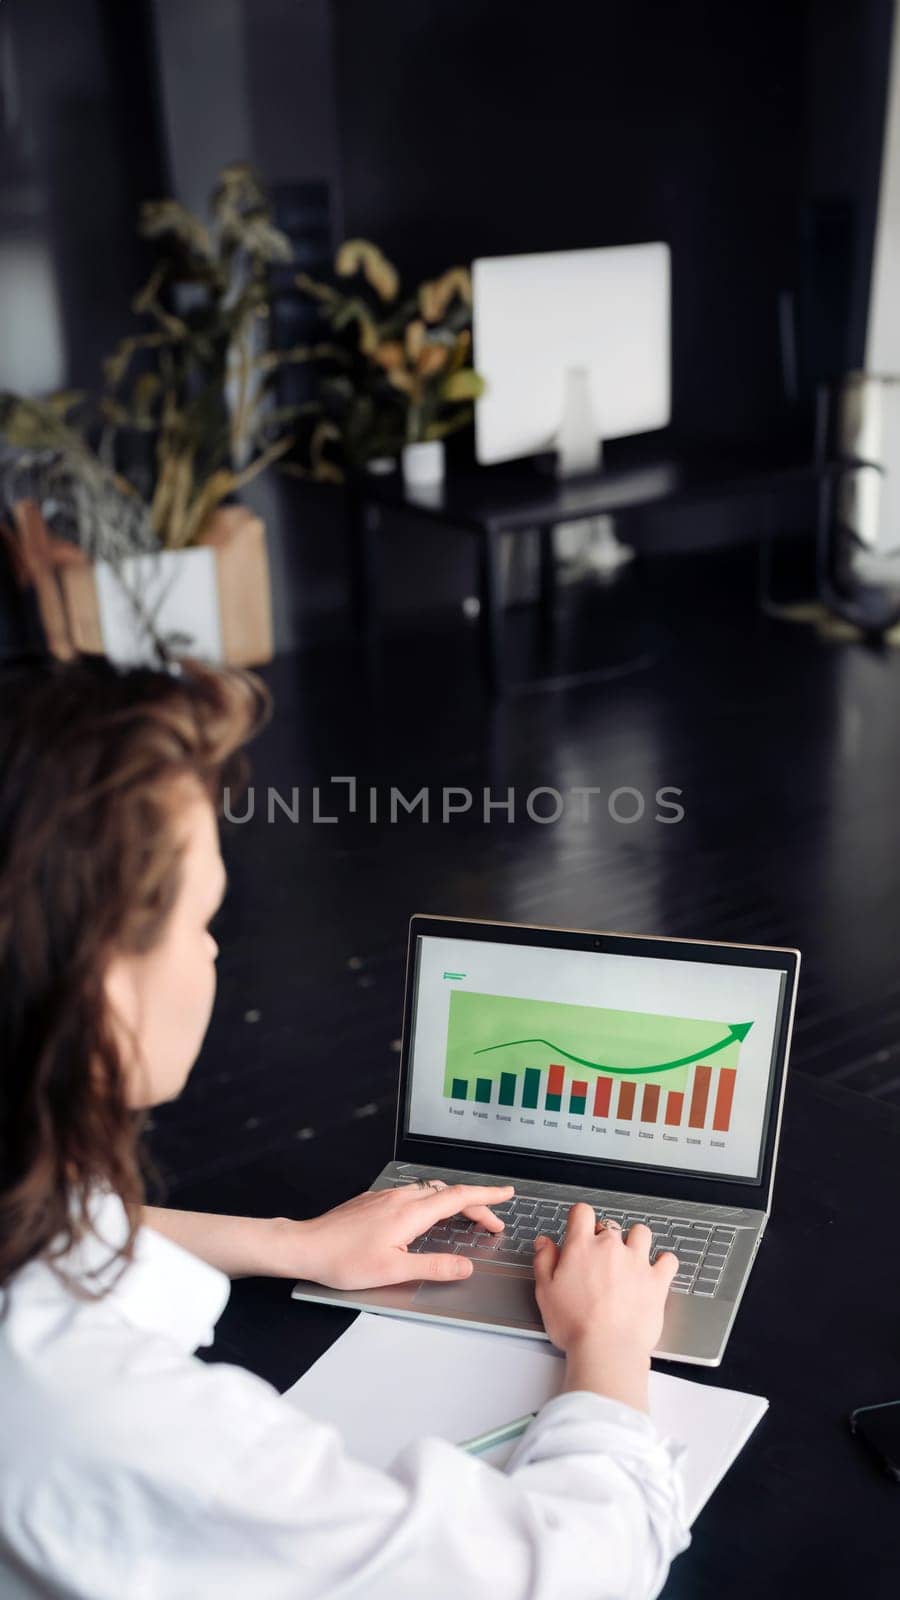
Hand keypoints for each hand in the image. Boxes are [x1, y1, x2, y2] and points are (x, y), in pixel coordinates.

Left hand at [271, 1180, 514, 1290]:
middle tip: (492, 1224)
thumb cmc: (344, 1261)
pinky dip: (433, 1202)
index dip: (486, 1196)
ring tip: (467, 1219)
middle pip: (448, 1194)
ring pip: (430, 1192)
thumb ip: (434, 1267)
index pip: (458, 1197)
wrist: (306, 1246)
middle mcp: (401, 1198)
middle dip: (475, 1205)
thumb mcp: (394, 1271)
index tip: (506, 1194)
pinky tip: (428, 1217)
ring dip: (454, 1203)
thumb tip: (465, 1266)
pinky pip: (413, 1194)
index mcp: (410, 1213)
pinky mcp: (374, 1200)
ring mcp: (386, 1196)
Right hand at [532, 1205, 677, 1412]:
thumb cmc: (575, 1325)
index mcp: (582, 1248)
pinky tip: (657, 1268)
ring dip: (636, 1241)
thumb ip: (544, 1261)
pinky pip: (668, 1259)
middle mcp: (611, 1248)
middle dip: (606, 1238)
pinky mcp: (657, 1280)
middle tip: (600, 1259)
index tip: (580, 1227)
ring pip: (641, 1233)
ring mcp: (637, 1262)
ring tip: (630, 1257)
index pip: (583, 1212)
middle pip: (611, 1226)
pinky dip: (664, 1261)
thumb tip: (544, 1243)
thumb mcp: (545, 1292)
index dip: (580, 1218)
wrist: (606, 1349)